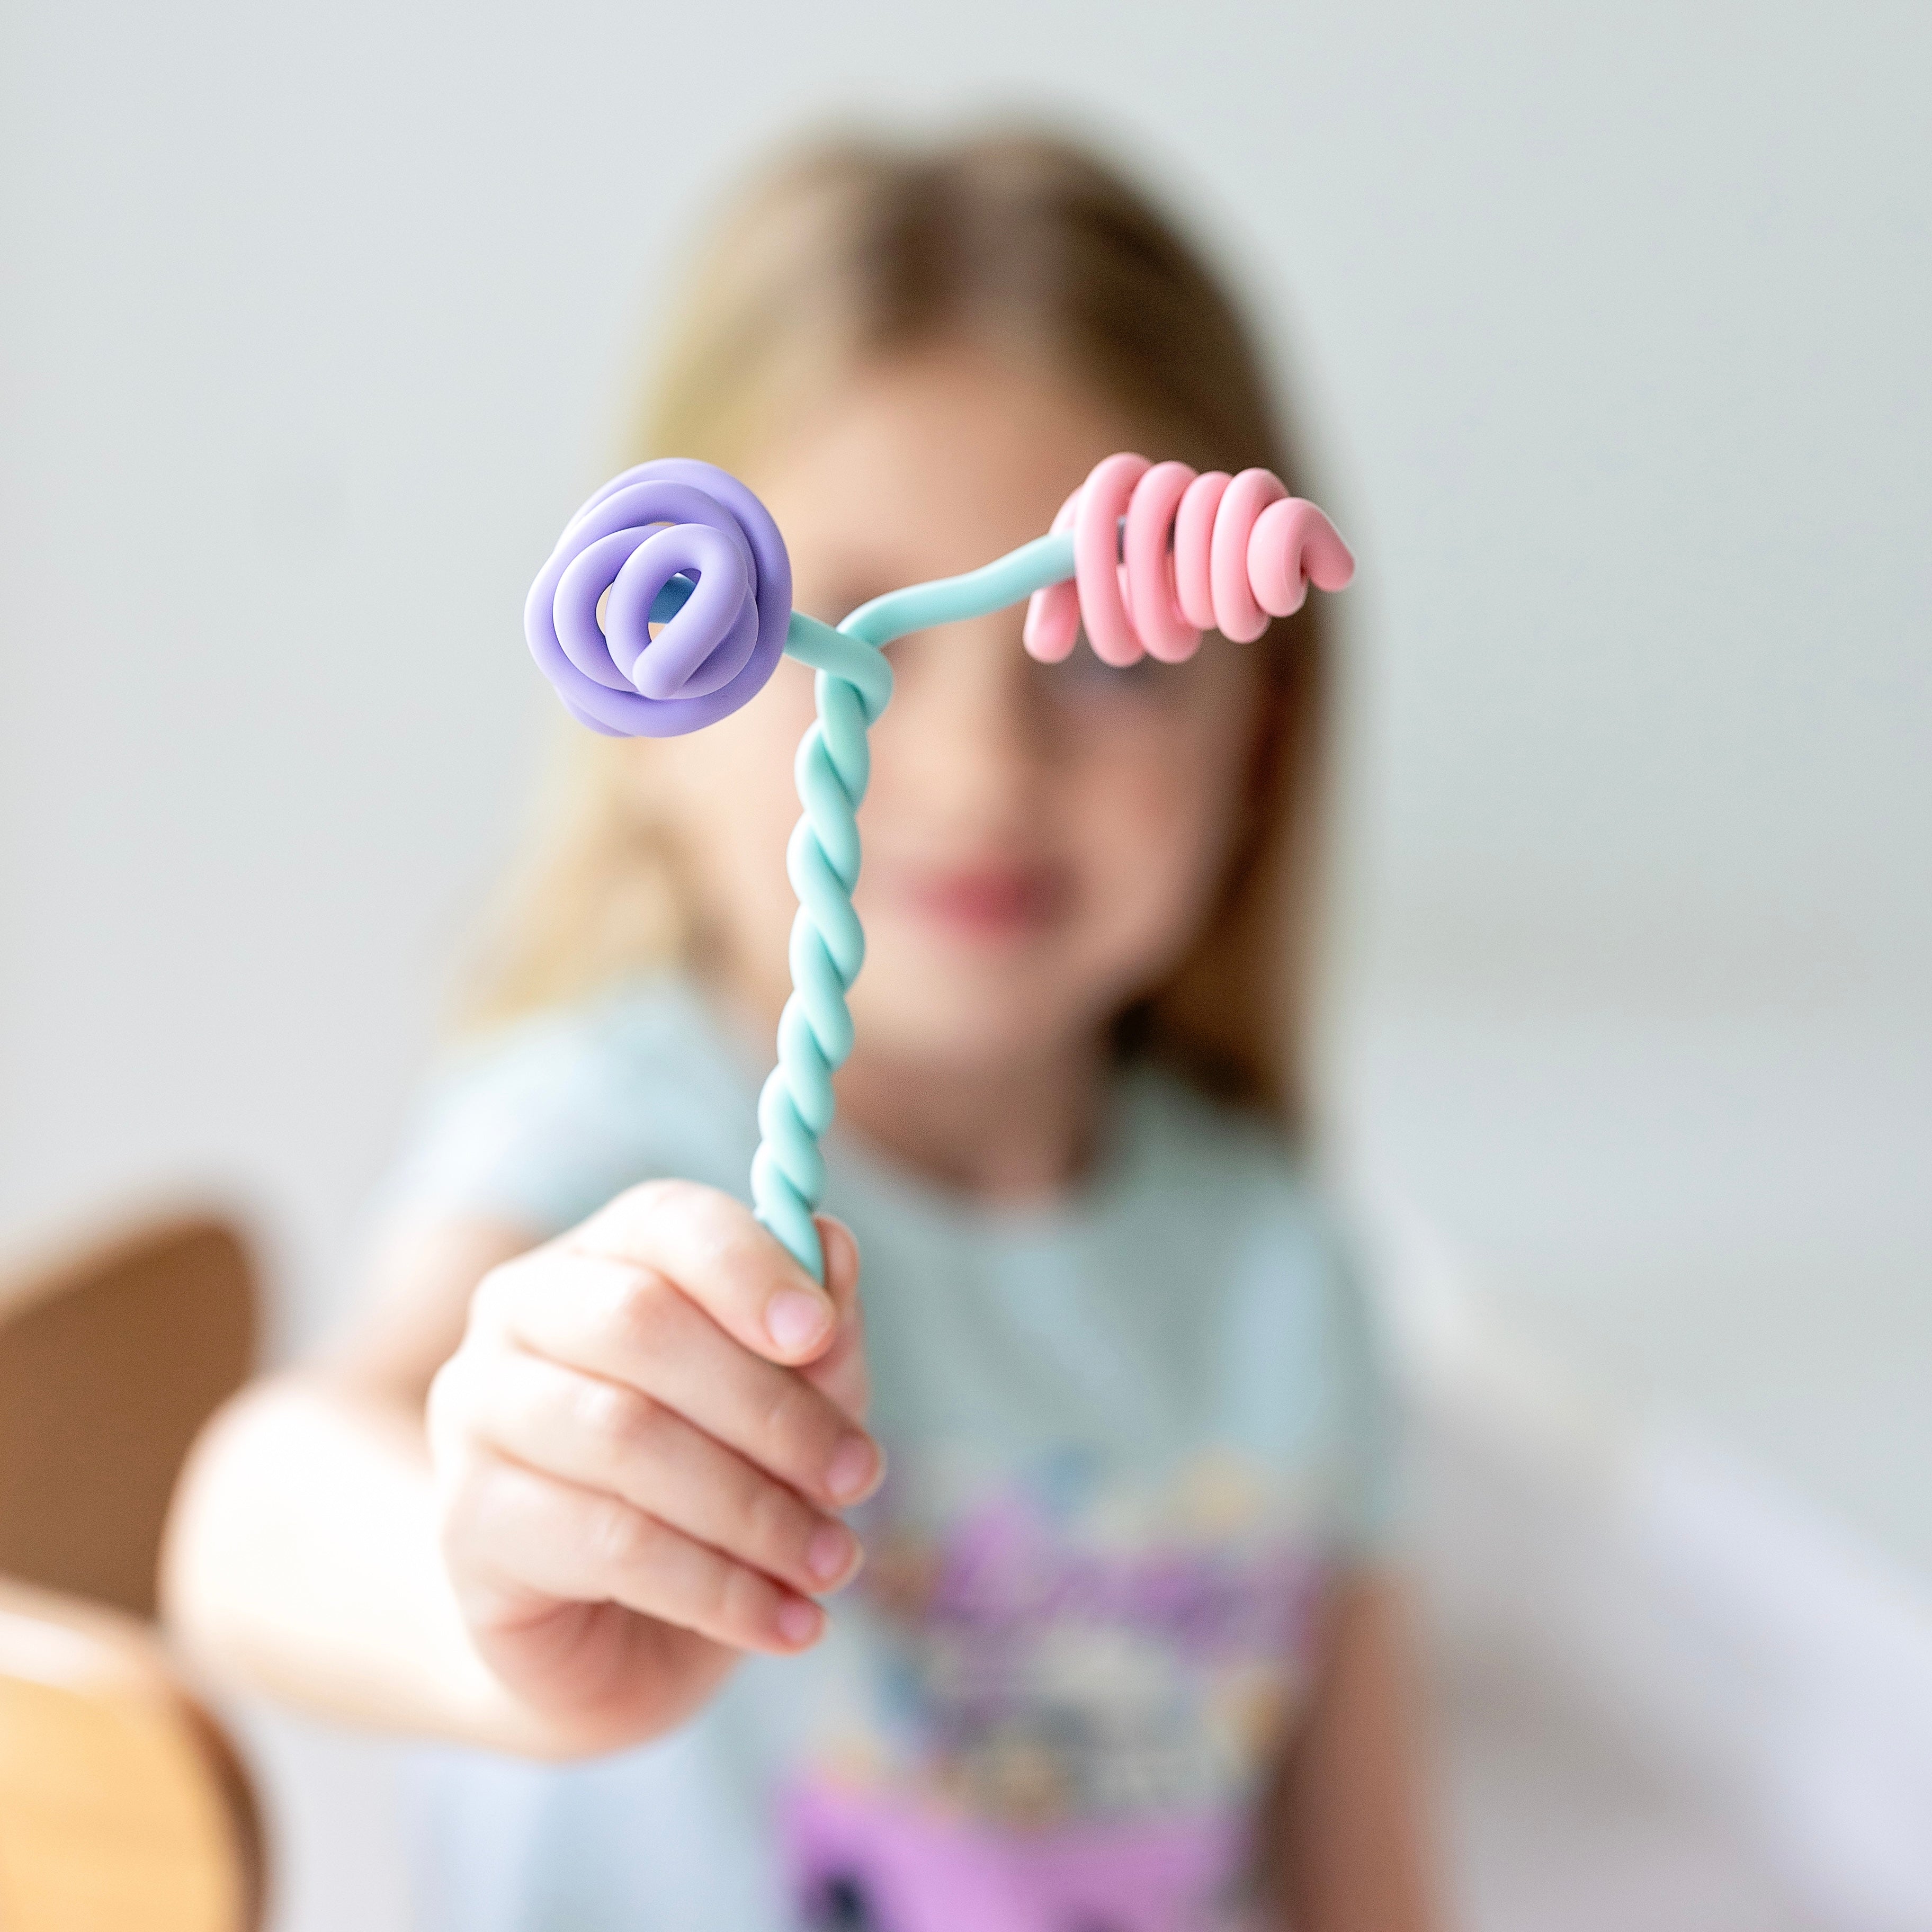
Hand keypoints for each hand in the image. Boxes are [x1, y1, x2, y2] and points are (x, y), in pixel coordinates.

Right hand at [426, 1180, 875, 1755]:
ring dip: (756, 1509)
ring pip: (627, 1437)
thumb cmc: (716, 1481)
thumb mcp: (791, 1402)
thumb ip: (816, 1329)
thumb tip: (833, 1243)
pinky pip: (610, 1543)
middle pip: (640, 1324)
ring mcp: (476, 1415)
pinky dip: (719, 1587)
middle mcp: (517, 1313)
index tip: (820, 1334)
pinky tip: (788, 1622)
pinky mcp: (469, 1523)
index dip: (748, 1268)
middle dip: (770, 1408)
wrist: (619, 1639)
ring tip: (835, 1562)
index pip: (664, 1222)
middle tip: (860, 1476)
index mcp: (600, 1255)